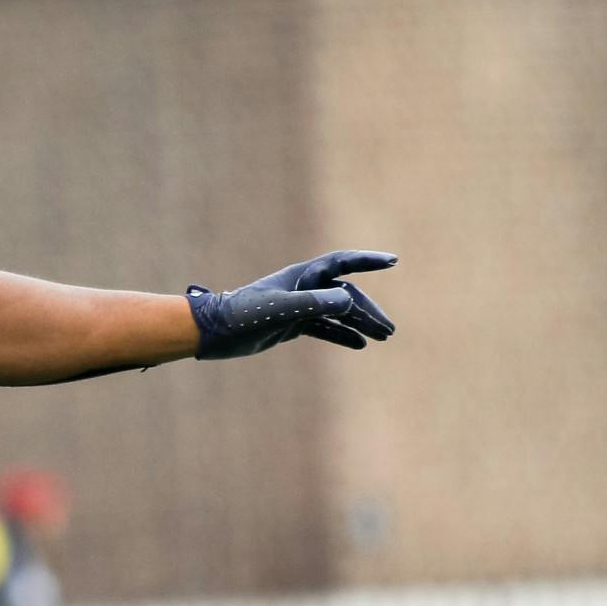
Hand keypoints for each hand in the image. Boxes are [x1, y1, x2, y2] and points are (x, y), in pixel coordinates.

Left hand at [187, 251, 396, 360]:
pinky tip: (359, 344)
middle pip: (345, 295)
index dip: (367, 261)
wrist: (213, 333)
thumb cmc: (242, 316)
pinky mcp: (290, 324)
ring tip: (382, 337)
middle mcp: (302, 288)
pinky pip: (323, 328)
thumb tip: (348, 300)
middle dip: (368, 311)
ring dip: (360, 323)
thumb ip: (313, 303)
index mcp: (301, 277)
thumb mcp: (280, 310)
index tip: (393, 261)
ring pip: (337, 313)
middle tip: (389, 331)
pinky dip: (342, 335)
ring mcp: (297, 306)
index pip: (341, 263)